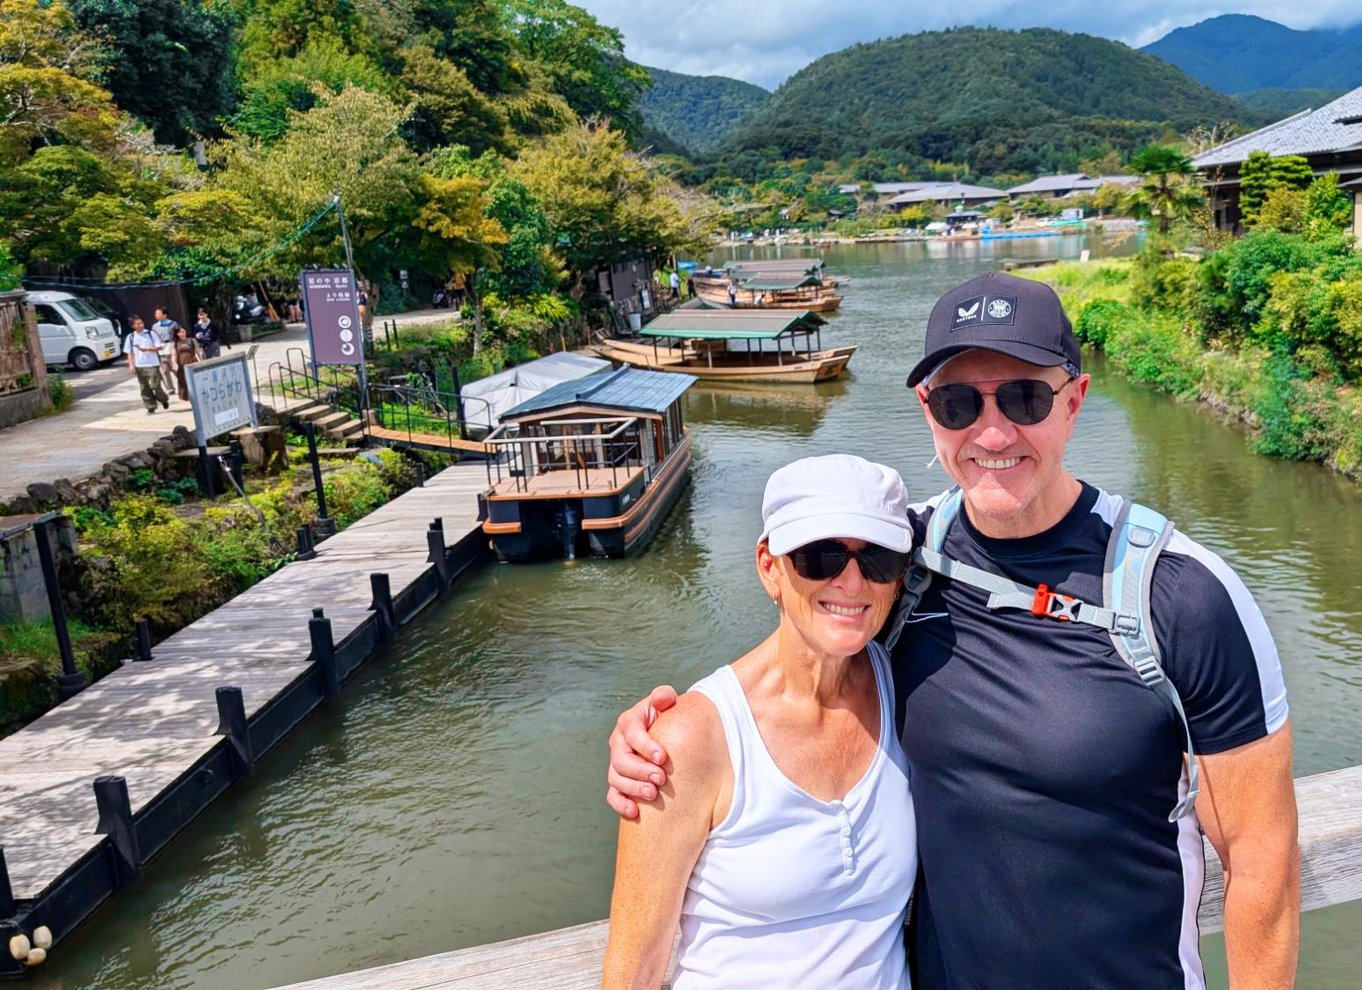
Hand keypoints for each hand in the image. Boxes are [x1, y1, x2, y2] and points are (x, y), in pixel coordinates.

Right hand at [605, 685, 677, 818]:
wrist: (668, 734)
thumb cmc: (668, 717)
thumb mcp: (666, 702)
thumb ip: (664, 696)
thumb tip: (664, 698)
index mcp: (629, 722)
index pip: (632, 733)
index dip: (646, 745)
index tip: (663, 758)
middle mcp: (619, 743)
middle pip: (620, 759)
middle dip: (640, 770)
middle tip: (660, 779)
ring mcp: (617, 764)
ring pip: (616, 778)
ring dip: (633, 788)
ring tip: (653, 795)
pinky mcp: (619, 781)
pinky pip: (613, 795)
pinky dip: (620, 804)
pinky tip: (635, 812)